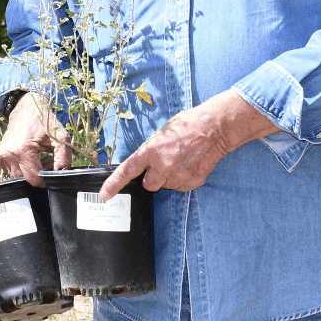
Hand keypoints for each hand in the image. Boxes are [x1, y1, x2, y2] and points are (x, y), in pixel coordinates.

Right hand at [0, 92, 70, 186]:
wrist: (26, 108)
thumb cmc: (44, 121)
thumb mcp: (60, 136)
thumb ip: (63, 156)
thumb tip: (61, 173)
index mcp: (22, 150)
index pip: (34, 178)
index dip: (45, 180)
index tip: (52, 172)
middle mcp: (8, 155)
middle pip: (25, 179)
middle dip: (38, 175)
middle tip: (47, 162)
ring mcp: (1, 157)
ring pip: (18, 177)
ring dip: (30, 172)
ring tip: (40, 158)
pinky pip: (12, 171)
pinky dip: (22, 168)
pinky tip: (31, 157)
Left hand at [99, 90, 277, 200]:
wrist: (215, 128)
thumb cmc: (189, 124)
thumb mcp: (163, 133)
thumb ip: (152, 150)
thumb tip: (148, 162)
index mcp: (151, 151)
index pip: (128, 171)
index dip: (114, 185)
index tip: (105, 195)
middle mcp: (162, 166)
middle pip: (149, 185)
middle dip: (153, 177)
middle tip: (165, 164)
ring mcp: (178, 176)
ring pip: (166, 185)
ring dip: (170, 177)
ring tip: (182, 160)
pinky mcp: (192, 181)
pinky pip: (181, 186)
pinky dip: (184, 178)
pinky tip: (191, 164)